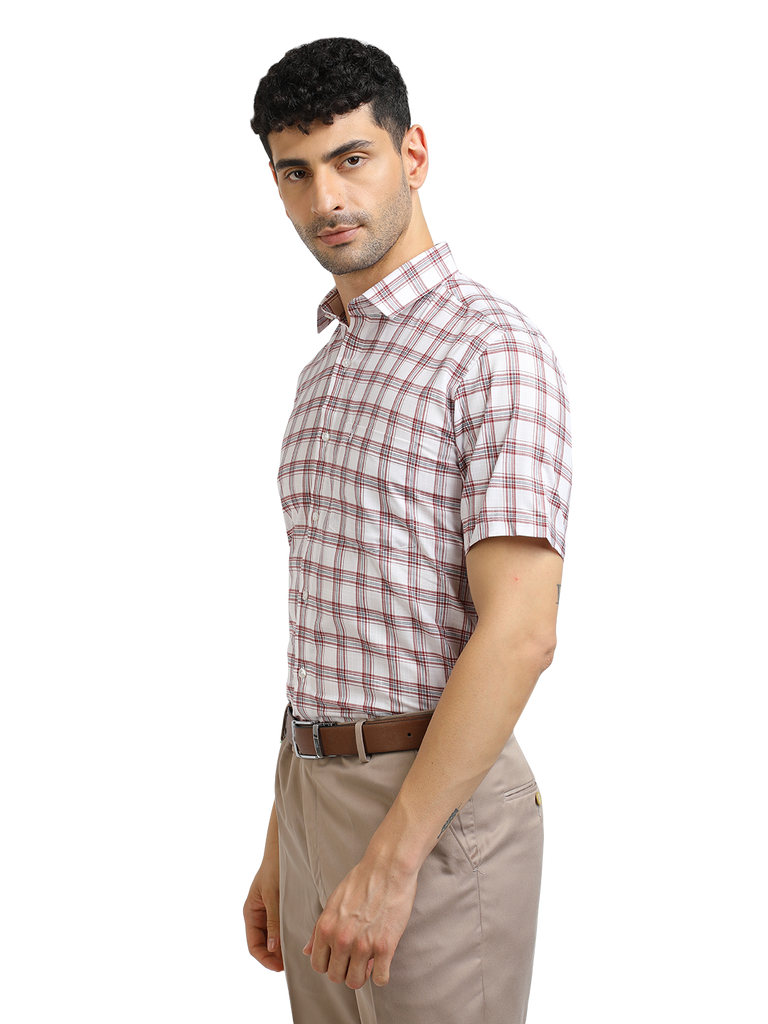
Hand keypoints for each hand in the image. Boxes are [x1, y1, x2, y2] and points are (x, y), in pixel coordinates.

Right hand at [242, 851, 283, 974]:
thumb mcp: (272, 895)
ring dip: (281, 947)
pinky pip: (281, 927)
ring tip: (293, 956)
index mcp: (251, 913)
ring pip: (272, 937)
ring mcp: (268, 912)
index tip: (279, 967)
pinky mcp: (279, 908)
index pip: (253, 945)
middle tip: (289, 965)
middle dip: (274, 956)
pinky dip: (286, 935)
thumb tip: (271, 947)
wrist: (283, 849)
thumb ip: (272, 920)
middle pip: (263, 944)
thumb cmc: (274, 868)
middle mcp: (258, 915)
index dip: (264, 958)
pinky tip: (296, 940)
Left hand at [303, 854, 417, 989]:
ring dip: (362, 975)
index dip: (328, 964)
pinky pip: (380, 979)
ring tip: (369, 961)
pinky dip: (381, 975)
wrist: (388, 867)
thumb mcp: (333, 901)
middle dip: (345, 971)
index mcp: (326, 927)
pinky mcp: (385, 946)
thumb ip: (319, 928)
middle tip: (355, 959)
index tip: (339, 958)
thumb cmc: (361, 880)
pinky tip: (383, 961)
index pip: (318, 965)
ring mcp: (363, 944)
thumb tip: (307, 951)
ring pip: (356, 981)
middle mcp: (342, 939)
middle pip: (336, 977)